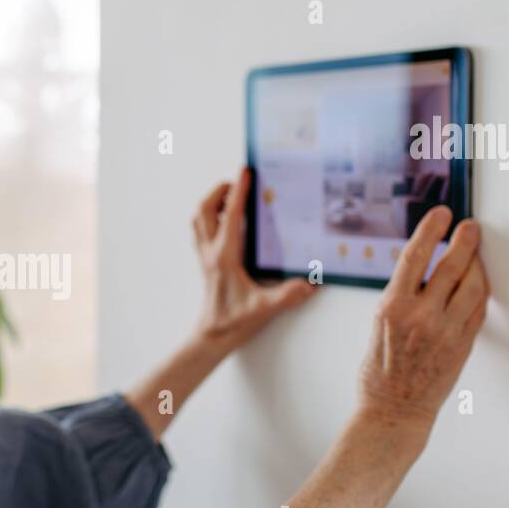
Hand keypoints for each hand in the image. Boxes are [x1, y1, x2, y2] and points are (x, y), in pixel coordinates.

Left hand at [192, 166, 317, 353]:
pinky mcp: (205, 261)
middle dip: (218, 190)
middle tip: (238, 182)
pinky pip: (200, 230)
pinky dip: (209, 217)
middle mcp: (210, 252)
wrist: (213, 335)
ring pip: (197, 218)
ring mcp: (204, 256)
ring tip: (231, 196)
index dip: (238, 191)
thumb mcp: (264, 309)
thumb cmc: (234, 321)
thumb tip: (310, 284)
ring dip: (211, 202)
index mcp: (224, 256)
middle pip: (203, 209)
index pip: (229, 215)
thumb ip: (286, 296)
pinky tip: (226, 220)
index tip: (246, 172)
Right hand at [356, 205, 489, 429]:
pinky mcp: (463, 343)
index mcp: (392, 307)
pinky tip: (479, 281)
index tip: (441, 214)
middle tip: (470, 227)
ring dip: (477, 263)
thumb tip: (421, 269)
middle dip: (464, 240)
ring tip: (476, 251)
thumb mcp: (378, 325)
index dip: (430, 230)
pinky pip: (479, 308)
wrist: (394, 409)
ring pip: (472, 285)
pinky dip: (481, 290)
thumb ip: (401, 297)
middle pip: (451, 265)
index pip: (414, 256)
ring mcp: (446, 330)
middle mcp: (421, 315)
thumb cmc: (379, 372)